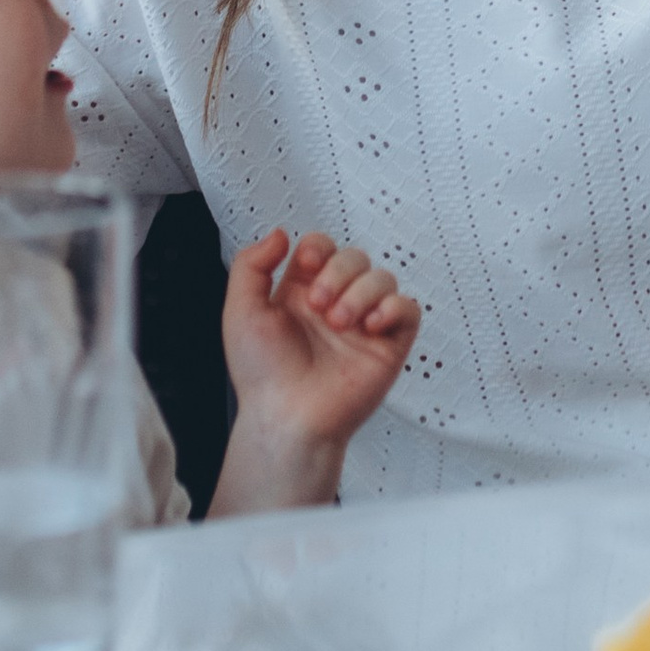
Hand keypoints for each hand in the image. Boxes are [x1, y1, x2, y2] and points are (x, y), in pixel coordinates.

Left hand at [210, 228, 420, 515]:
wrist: (286, 417)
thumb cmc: (261, 373)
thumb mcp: (241, 311)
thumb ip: (252, 265)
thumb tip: (281, 233)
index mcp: (302, 292)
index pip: (323, 248)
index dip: (319, 248)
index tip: (307, 265)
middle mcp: (336, 303)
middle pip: (355, 257)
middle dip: (338, 273)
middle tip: (319, 305)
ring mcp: (364, 325)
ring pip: (383, 278)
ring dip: (362, 292)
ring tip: (340, 322)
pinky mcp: (388, 346)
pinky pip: (408, 310)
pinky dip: (393, 308)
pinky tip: (369, 326)